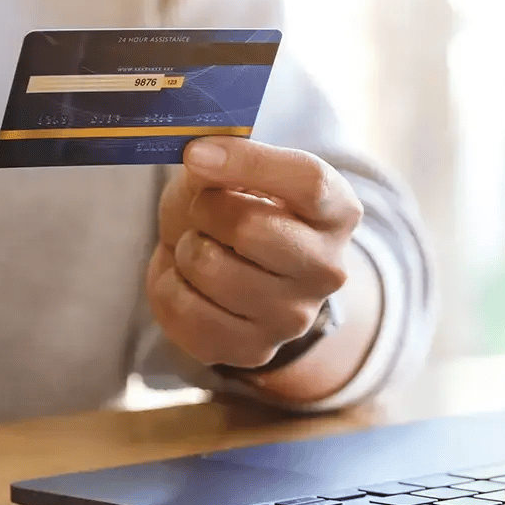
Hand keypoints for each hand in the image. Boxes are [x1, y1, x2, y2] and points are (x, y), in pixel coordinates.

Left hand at [147, 136, 363, 371]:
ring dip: (185, 248)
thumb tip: (200, 157)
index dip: (246, 162)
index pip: (308, 181)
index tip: (196, 154)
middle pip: (250, 228)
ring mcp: (292, 318)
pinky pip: (183, 309)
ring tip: (198, 246)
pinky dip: (167, 285)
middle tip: (202, 210)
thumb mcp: (239, 169)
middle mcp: (327, 270)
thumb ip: (226, 156)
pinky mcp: (252, 350)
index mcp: (338, 212)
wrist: (236, 271)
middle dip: (205, 209)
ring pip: (209, 267)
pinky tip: (184, 280)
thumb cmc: (238, 207)